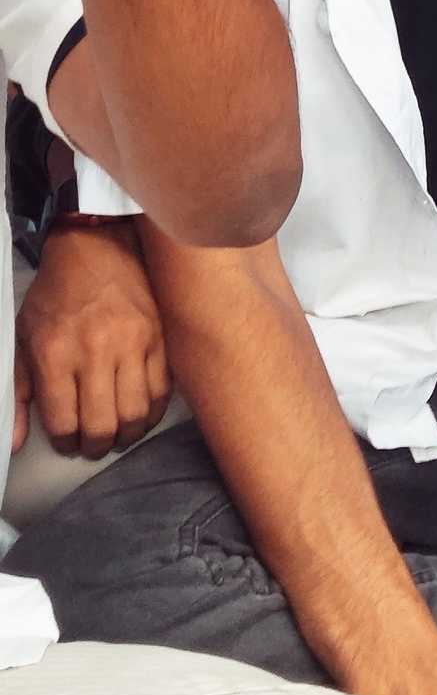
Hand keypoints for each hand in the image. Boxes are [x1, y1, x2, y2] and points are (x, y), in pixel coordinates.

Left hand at [13, 216, 167, 455]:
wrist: (97, 248)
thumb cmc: (56, 295)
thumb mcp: (22, 340)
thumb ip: (19, 392)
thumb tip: (16, 440)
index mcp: (55, 355)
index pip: (64, 423)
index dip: (66, 443)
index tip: (68, 443)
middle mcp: (95, 351)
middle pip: (102, 425)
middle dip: (96, 446)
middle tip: (94, 446)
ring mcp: (132, 343)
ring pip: (137, 412)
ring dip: (128, 433)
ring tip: (119, 434)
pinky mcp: (158, 336)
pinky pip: (162, 388)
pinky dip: (153, 410)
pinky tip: (142, 412)